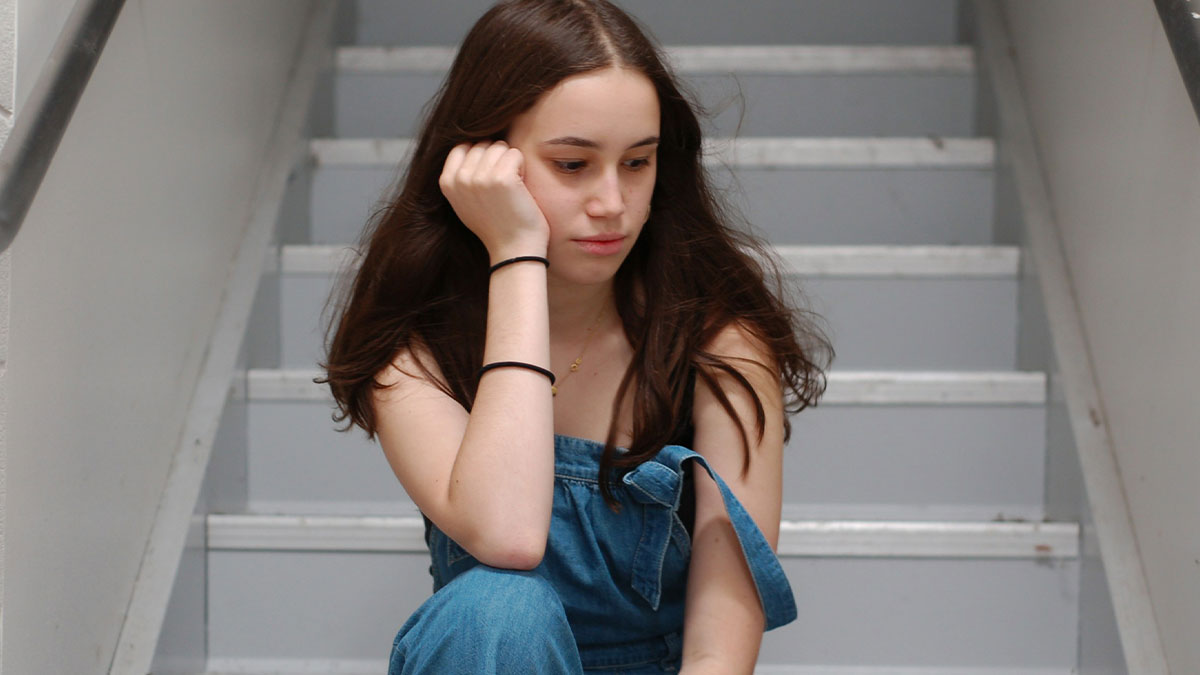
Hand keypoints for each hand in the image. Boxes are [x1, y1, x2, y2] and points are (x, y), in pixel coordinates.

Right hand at [439, 141, 549, 261]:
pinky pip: (515, 154)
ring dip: (511, 163)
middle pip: (483, 144)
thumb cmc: (495, 226)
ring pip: (500, 147)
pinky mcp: (502, 178)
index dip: (482, 157)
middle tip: (503, 189)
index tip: (490, 181)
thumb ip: (460, 176)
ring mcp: (480, 177)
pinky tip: (520, 189)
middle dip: (497, 160)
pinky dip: (522, 168)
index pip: (463, 146)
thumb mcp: (465, 202)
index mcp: (447, 182)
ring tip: (511, 190)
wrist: (514, 250)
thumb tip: (468, 145)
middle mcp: (460, 178)